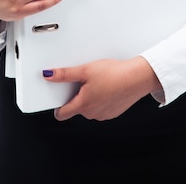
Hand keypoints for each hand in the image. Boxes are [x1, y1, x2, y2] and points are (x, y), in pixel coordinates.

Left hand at [43, 57, 162, 120]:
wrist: (137, 78)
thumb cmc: (114, 74)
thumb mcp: (85, 70)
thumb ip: (65, 74)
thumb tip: (48, 75)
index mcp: (83, 105)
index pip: (62, 114)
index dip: (57, 105)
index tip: (58, 96)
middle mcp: (92, 114)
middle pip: (76, 107)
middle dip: (76, 95)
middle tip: (83, 80)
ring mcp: (103, 115)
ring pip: (89, 108)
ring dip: (89, 97)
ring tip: (97, 81)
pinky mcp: (113, 112)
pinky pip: (101, 107)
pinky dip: (101, 99)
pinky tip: (107, 86)